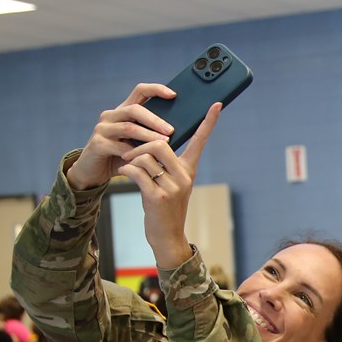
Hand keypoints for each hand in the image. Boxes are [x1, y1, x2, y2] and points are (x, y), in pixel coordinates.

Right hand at [65, 83, 177, 190]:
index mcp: (123, 111)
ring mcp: (103, 128)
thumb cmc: (120, 156)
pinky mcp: (97, 143)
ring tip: (164, 143)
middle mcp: (111, 115)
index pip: (140, 91)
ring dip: (149, 136)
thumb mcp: (137, 143)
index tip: (173, 94)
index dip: (156, 89)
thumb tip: (177, 133)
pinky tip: (145, 158)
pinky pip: (120, 146)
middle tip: (171, 130)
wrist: (93, 171)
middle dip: (155, 120)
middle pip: (135, 110)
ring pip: (129, 127)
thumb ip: (150, 135)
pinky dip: (134, 152)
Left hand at [122, 102, 222, 269]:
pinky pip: (137, 172)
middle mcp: (184, 177)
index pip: (201, 141)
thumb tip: (155, 143)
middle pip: (161, 144)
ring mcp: (172, 188)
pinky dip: (127, 170)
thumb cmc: (165, 208)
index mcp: (189, 170)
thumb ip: (166, 165)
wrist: (167, 236)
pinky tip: (124, 173)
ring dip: (130, 160)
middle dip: (141, 145)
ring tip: (126, 166)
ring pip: (146, 158)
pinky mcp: (158, 197)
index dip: (208, 122)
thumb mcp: (171, 184)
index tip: (216, 104)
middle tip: (132, 154)